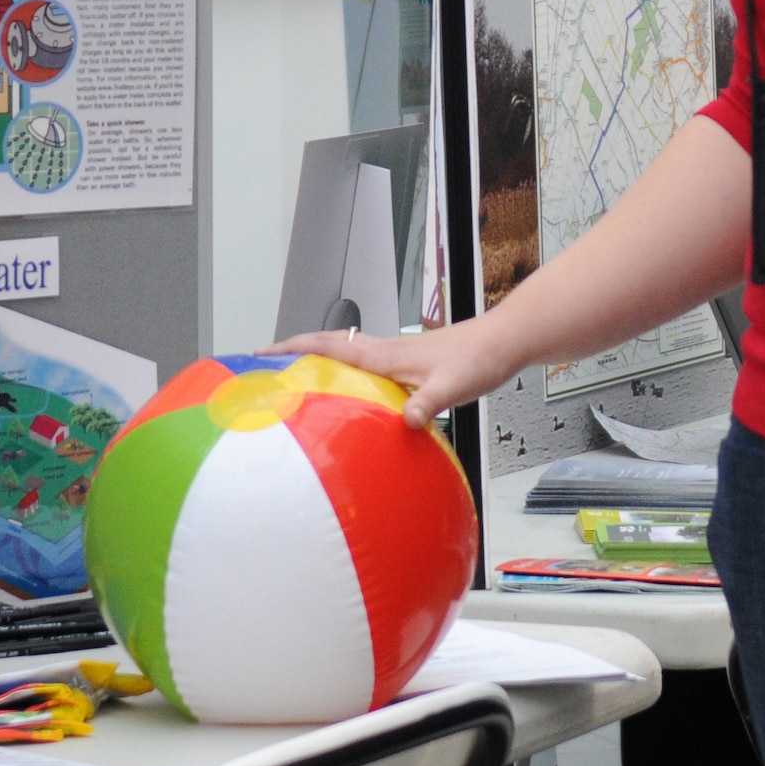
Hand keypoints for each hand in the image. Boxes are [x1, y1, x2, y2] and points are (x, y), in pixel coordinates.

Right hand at [265, 320, 515, 427]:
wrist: (503, 343)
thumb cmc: (479, 359)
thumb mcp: (452, 386)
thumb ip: (427, 403)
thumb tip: (405, 422)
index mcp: (385, 354)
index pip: (329, 345)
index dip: (292, 348)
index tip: (261, 352)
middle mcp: (385, 351)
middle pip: (329, 347)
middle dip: (294, 353)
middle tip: (267, 366)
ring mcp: (397, 356)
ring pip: (346, 355)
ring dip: (319, 362)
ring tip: (298, 381)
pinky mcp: (410, 365)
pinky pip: (366, 368)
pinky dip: (348, 374)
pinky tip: (354, 397)